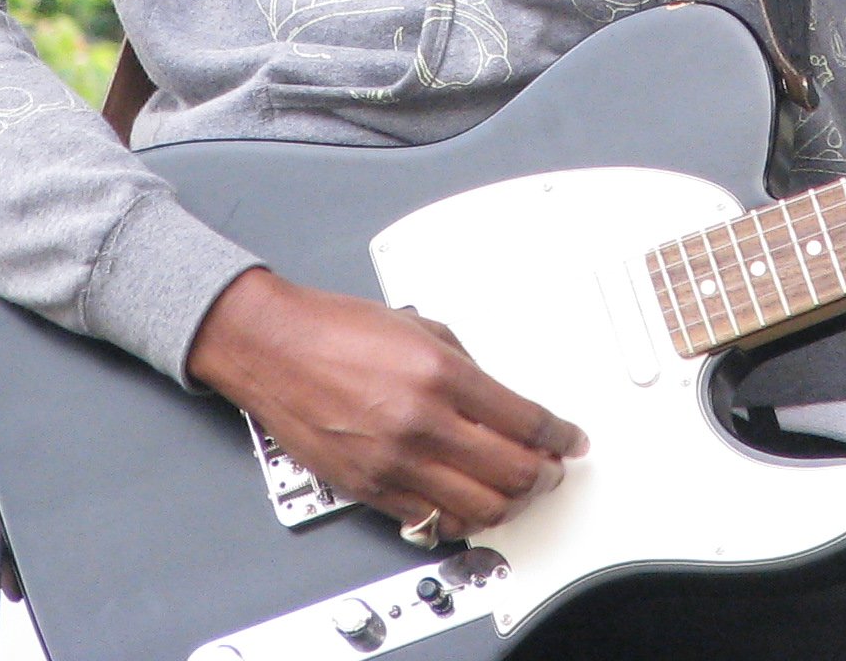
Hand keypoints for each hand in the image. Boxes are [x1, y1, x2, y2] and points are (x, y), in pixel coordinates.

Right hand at [185, 268, 587, 539]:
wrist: (275, 348)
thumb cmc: (335, 330)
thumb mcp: (419, 326)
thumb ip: (465, 364)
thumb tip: (498, 401)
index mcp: (442, 375)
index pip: (526, 420)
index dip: (560, 436)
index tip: (570, 440)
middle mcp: (423, 422)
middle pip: (513, 472)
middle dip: (544, 474)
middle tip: (551, 468)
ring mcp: (396, 461)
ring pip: (480, 508)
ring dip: (511, 504)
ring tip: (518, 492)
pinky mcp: (371, 488)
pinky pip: (432, 520)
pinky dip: (461, 519)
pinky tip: (470, 506)